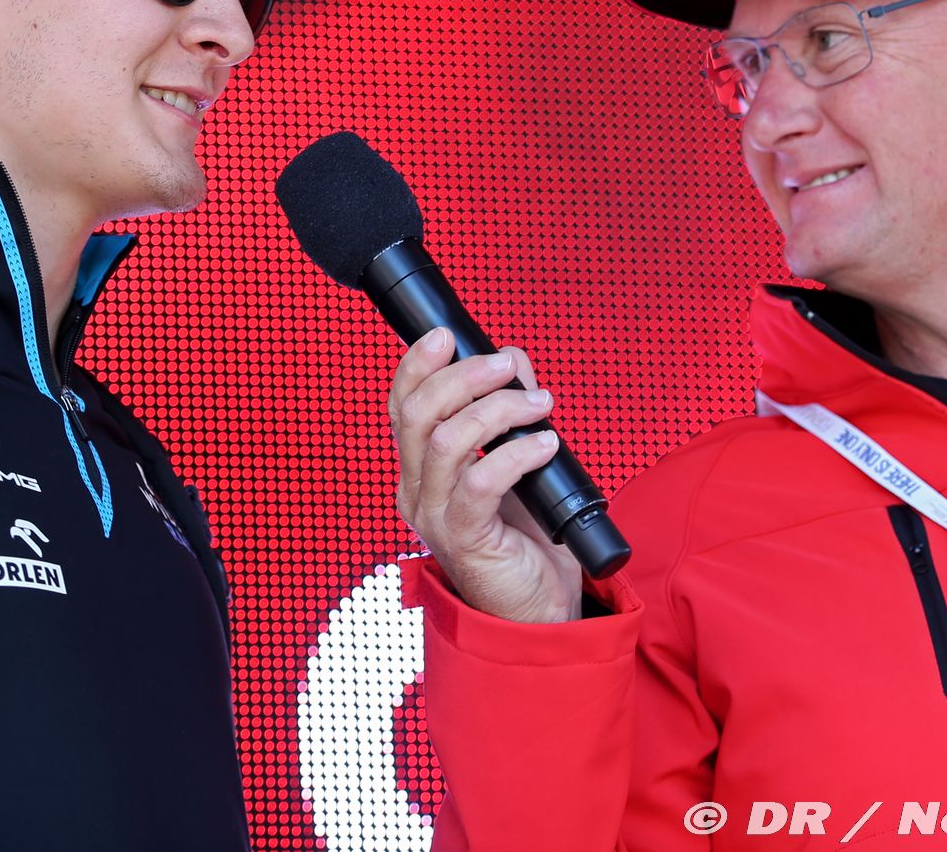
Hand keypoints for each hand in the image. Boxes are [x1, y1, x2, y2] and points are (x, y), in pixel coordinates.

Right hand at [388, 328, 583, 623]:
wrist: (537, 611)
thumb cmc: (523, 540)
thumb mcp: (513, 463)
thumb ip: (505, 411)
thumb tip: (512, 360)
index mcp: (419, 471)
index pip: (400, 406)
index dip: (417, 365)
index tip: (446, 336)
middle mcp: (416, 492)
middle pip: (416, 414)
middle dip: (463, 376)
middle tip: (508, 367)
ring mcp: (435, 517)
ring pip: (446, 440)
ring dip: (499, 409)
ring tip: (539, 405)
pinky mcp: (465, 538)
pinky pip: (481, 480)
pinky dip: (518, 451)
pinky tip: (545, 444)